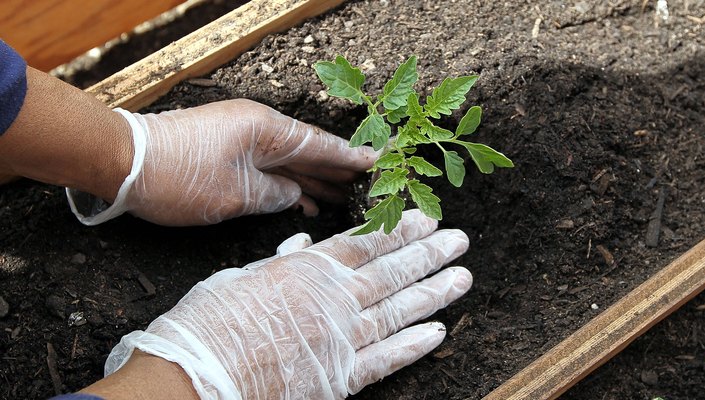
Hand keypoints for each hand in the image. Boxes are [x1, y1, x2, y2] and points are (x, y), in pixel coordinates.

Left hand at [66, 99, 376, 225]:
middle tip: (366, 185)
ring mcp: (241, 140)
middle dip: (336, 170)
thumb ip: (273, 195)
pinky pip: (267, 169)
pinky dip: (285, 184)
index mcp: (265, 130)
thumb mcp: (235, 195)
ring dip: (312, 179)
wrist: (123, 164)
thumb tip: (294, 196)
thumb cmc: (177, 177)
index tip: (377, 161)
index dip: (349, 157)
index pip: (319, 144)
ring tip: (341, 197)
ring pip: (288, 162)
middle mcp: (257, 130)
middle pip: (307, 151)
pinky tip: (302, 201)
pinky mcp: (226, 154)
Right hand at [103, 210, 471, 398]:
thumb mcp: (241, 277)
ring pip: (398, 311)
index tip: (426, 217)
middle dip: (429, 254)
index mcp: (309, 270)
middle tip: (459, 240)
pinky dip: (413, 346)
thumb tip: (301, 244)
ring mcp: (341, 339)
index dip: (399, 229)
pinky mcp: (340, 377)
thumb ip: (279, 261)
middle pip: (392, 272)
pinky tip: (437, 332)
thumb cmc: (210, 323)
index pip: (366, 243)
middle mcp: (334, 300)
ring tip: (462, 277)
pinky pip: (385, 359)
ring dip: (433, 293)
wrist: (197, 377)